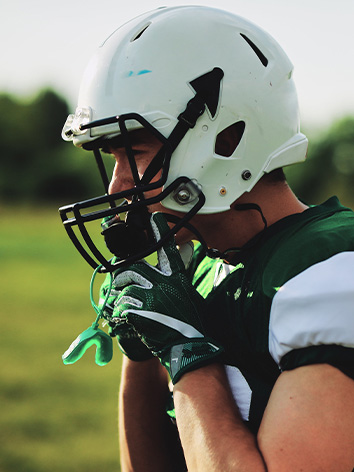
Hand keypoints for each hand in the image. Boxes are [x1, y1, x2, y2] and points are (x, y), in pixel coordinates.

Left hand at [108, 212, 222, 383]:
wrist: (188, 347)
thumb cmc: (189, 323)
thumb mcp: (186, 295)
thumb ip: (173, 280)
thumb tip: (163, 269)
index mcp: (176, 277)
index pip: (168, 250)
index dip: (160, 232)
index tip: (154, 217)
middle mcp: (164, 283)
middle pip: (132, 270)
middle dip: (125, 279)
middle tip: (128, 290)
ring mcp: (152, 296)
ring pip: (124, 289)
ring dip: (124, 301)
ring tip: (135, 313)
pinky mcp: (140, 311)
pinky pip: (121, 307)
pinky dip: (122, 315)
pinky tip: (133, 323)